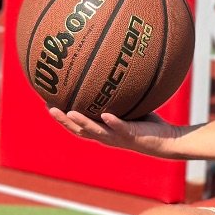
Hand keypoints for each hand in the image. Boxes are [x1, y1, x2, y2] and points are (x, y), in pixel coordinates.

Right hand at [48, 107, 181, 157]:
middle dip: (63, 120)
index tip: (48, 104)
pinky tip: (106, 114)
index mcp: (103, 131)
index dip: (62, 118)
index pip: (77, 126)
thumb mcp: (130, 108)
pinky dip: (113, 122)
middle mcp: (107, 137)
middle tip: (50, 108)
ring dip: (82, 123)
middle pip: (79, 131)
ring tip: (70, 112)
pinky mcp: (132, 136)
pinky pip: (121, 128)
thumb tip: (114, 73)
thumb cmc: (148, 125)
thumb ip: (119, 97)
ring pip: (96, 132)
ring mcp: (118, 137)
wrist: (167, 141)